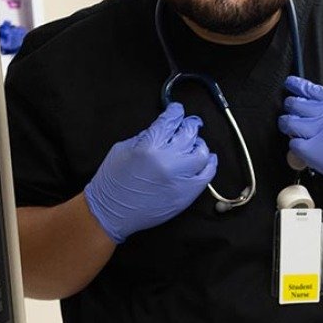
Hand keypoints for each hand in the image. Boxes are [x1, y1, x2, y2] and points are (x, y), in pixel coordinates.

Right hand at [83, 102, 217, 242]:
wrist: (112, 212)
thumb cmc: (112, 181)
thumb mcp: (122, 149)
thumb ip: (145, 136)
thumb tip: (164, 128)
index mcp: (148, 146)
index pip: (170, 121)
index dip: (176, 112)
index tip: (177, 110)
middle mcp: (167, 160)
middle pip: (189, 134)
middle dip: (190, 125)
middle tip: (189, 125)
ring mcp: (180, 178)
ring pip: (202, 153)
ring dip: (200, 144)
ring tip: (195, 144)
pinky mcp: (187, 194)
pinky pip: (207, 175)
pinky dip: (210, 164)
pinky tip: (208, 159)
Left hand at [278, 76, 322, 190]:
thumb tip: (316, 108)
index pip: (307, 89)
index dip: (294, 86)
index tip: (290, 85)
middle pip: (293, 104)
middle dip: (291, 109)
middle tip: (294, 116)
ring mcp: (317, 131)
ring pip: (288, 123)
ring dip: (288, 126)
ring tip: (295, 132)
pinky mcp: (313, 150)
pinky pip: (293, 144)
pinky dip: (295, 146)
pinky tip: (303, 148)